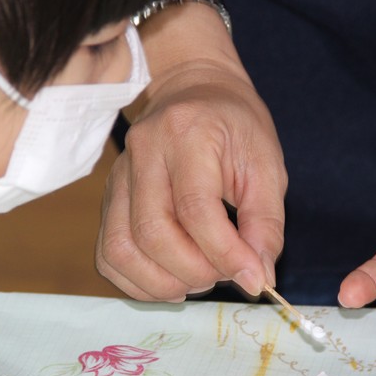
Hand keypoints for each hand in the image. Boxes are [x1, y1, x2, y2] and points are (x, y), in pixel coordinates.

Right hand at [96, 63, 286, 300]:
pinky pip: (108, 254)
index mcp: (186, 134)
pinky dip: (138, 281)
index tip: (254, 279)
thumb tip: (258, 277)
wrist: (194, 92)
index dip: (225, 254)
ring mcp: (117, 177)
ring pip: (120, 249)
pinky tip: (171, 279)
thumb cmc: (235, 128)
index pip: (195, 209)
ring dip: (161, 283)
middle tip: (225, 275)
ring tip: (198, 280)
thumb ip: (265, 223)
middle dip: (193, 271)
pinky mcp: (108, 199)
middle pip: (152, 233)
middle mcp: (142, 153)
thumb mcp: (267, 166)